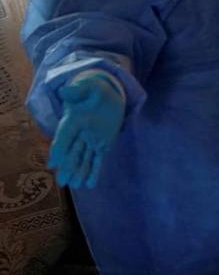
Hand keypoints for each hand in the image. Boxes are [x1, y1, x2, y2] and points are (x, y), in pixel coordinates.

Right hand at [48, 73, 126, 189]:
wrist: (108, 95)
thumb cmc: (95, 90)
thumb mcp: (89, 88)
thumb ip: (78, 91)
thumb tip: (64, 91)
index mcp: (72, 121)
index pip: (64, 137)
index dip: (58, 149)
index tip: (53, 163)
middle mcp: (79, 134)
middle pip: (71, 152)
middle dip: (67, 167)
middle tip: (62, 182)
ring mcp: (91, 141)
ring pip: (83, 159)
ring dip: (79, 172)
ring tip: (75, 186)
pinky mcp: (103, 145)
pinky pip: (98, 160)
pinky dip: (94, 171)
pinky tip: (91, 185)